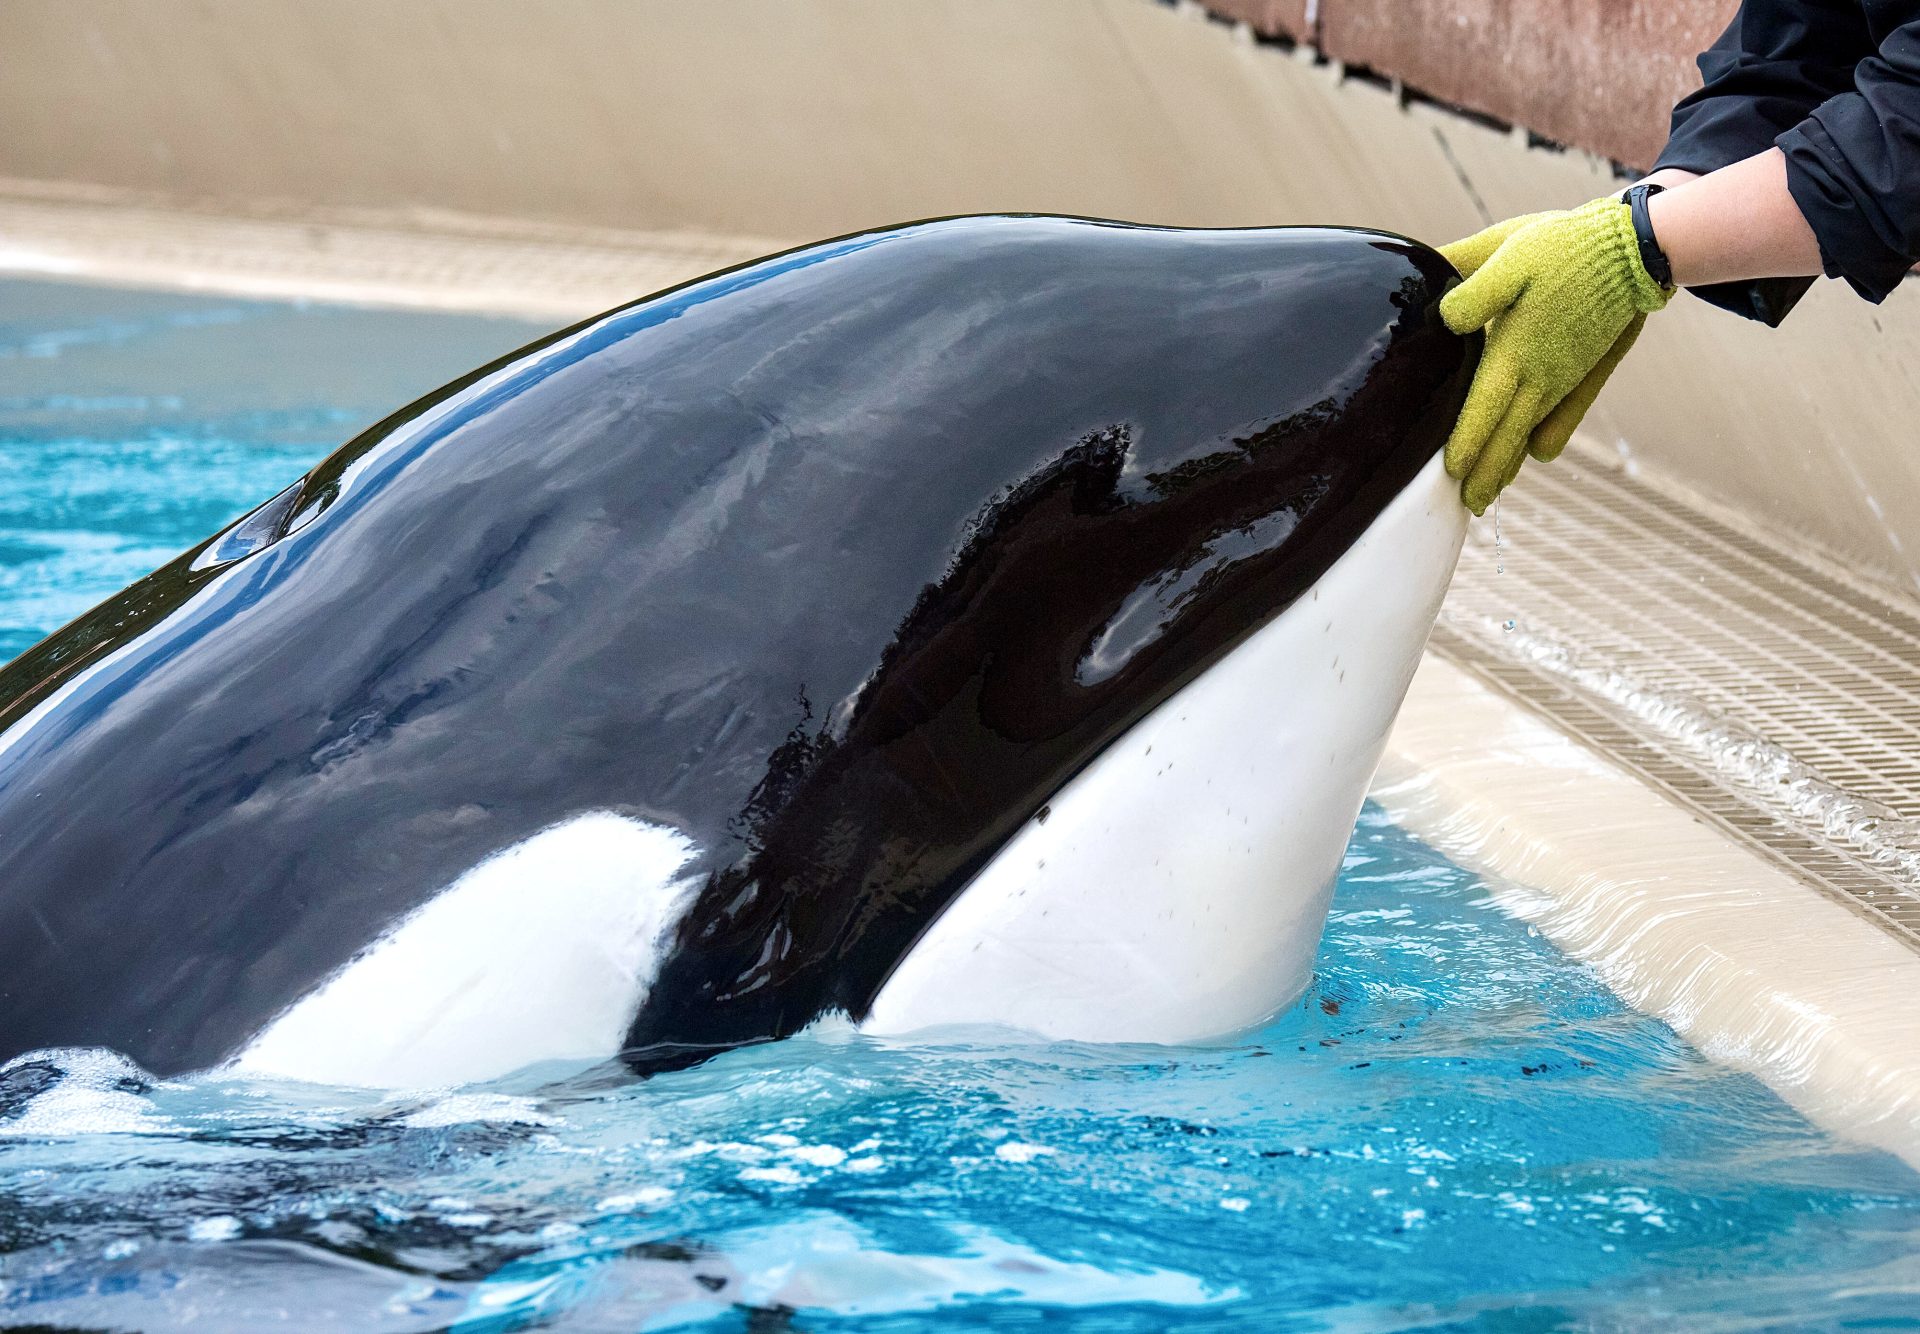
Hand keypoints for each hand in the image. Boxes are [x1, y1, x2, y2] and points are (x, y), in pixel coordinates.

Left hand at [1437, 198, 1668, 514]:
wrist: (1635, 246)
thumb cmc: (1565, 246)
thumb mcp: (1508, 252)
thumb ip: (1473, 289)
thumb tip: (1442, 318)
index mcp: (1516, 349)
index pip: (1483, 406)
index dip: (1467, 442)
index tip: (1451, 474)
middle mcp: (1542, 372)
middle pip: (1507, 433)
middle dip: (1486, 472)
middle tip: (1466, 507)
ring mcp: (1566, 374)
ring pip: (1532, 430)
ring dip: (1511, 463)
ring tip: (1491, 495)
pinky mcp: (1585, 367)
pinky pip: (1565, 413)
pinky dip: (1549, 438)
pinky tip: (1539, 455)